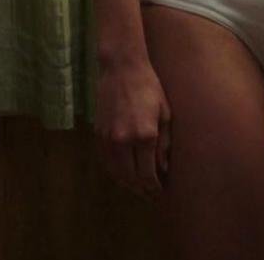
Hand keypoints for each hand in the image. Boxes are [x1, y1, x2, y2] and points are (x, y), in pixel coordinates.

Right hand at [94, 59, 171, 198]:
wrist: (122, 69)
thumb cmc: (149, 88)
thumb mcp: (164, 114)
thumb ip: (164, 144)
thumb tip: (163, 169)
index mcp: (145, 135)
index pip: (148, 173)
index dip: (154, 186)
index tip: (160, 191)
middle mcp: (125, 140)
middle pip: (131, 177)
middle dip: (142, 189)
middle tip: (150, 195)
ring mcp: (109, 138)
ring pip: (116, 172)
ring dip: (127, 183)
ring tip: (137, 188)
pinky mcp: (99, 133)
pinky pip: (106, 161)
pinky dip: (114, 171)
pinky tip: (122, 174)